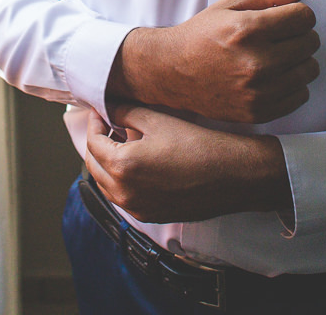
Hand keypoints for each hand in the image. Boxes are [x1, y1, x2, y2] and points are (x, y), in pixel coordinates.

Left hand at [85, 106, 291, 223]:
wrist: (232, 176)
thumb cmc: (198, 146)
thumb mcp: (158, 121)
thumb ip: (126, 113)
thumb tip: (111, 109)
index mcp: (122, 166)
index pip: (93, 142)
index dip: (95, 123)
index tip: (101, 112)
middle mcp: (124, 193)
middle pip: (94, 165)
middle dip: (97, 143)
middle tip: (108, 125)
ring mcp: (136, 208)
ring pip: (106, 185)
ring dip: (107, 163)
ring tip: (122, 143)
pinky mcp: (150, 216)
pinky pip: (123, 198)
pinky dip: (121, 181)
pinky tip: (137, 164)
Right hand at [108, 0, 319, 122]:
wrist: (172, 72)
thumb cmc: (203, 34)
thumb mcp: (230, 4)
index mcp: (247, 30)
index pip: (304, 17)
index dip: (296, 13)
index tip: (283, 17)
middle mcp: (255, 63)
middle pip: (311, 42)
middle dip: (298, 35)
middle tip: (276, 37)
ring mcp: (258, 92)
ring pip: (310, 69)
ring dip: (298, 60)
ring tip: (275, 56)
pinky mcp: (259, 112)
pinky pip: (301, 95)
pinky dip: (293, 84)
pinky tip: (272, 77)